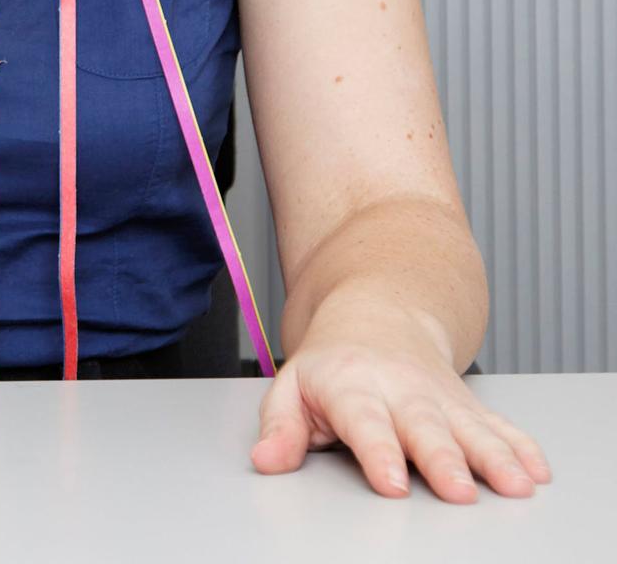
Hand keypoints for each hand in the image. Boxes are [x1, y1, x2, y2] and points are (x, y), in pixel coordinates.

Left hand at [251, 304, 552, 500]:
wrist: (377, 312)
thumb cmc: (332, 364)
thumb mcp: (293, 387)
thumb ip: (281, 427)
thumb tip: (265, 460)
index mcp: (352, 386)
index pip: (365, 422)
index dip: (378, 452)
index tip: (392, 484)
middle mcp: (401, 390)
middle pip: (424, 427)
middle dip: (444, 460)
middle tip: (459, 491)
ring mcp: (440, 397)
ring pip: (470, 427)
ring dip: (495, 457)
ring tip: (516, 485)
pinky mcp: (469, 405)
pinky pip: (499, 424)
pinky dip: (521, 446)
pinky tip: (537, 469)